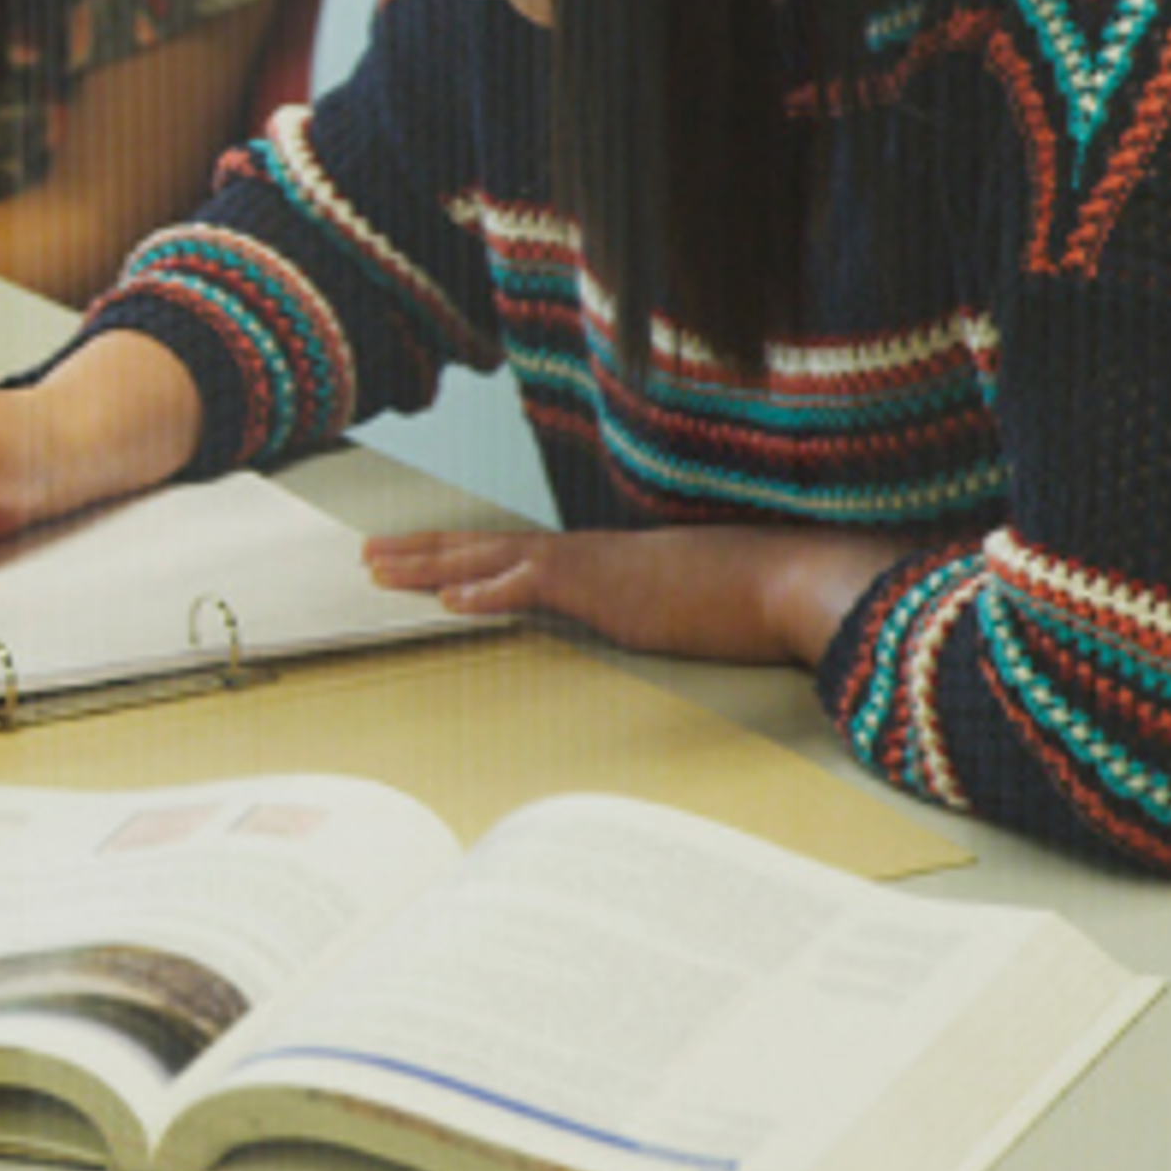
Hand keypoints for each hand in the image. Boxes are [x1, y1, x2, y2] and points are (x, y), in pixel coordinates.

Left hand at [363, 525, 921, 668]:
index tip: (417, 558)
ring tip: (379, 568)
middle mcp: (593, 556)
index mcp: (606, 560)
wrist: (801, 580)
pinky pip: (537, 587)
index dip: (464, 555)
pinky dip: (489, 592)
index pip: (518, 553)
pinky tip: (448, 601)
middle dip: (423, 553)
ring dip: (432, 567)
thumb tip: (654, 621)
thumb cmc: (759, 596)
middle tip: (368, 555)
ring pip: (494, 561)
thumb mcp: (692, 605)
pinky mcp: (613, 590)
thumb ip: (659, 610)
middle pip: (488, 549)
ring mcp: (598, 568)